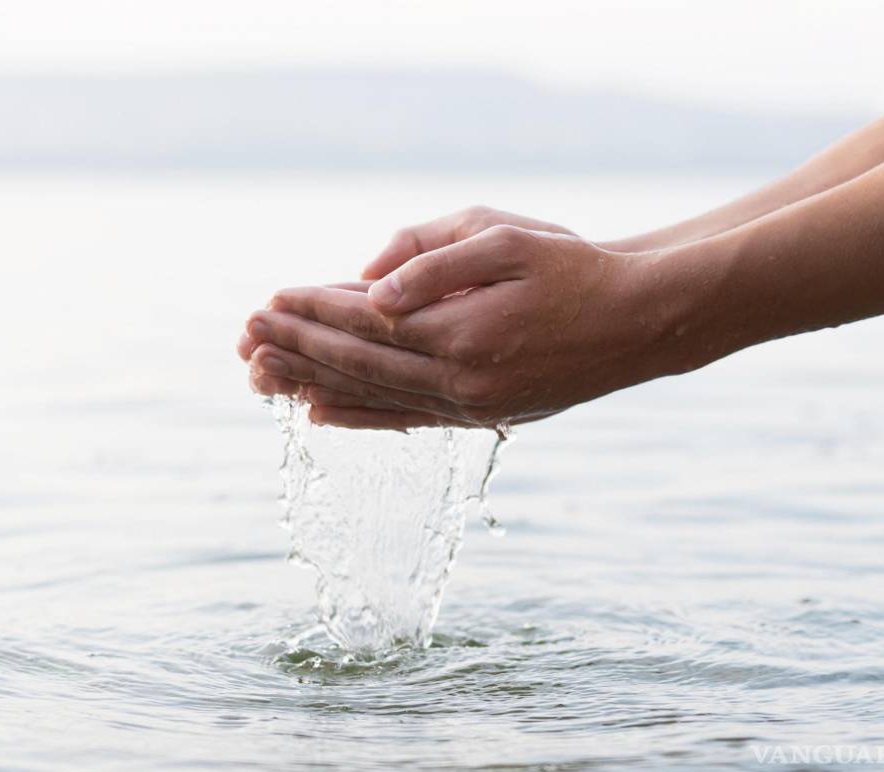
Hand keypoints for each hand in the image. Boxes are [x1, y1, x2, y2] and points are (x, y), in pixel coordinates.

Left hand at [239, 205, 575, 428]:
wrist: (638, 322)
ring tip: (261, 375)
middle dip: (296, 348)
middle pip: (356, 364)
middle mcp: (459, 380)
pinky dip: (356, 417)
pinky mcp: (480, 417)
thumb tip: (372, 287)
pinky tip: (317, 414)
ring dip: (311, 384)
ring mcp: (469, 406)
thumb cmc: (576, 269)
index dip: (312, 309)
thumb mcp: (509, 239)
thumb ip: (436, 260)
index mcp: (462, 331)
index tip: (268, 300)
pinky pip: (403, 420)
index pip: (364, 321)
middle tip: (245, 337)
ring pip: (372, 397)